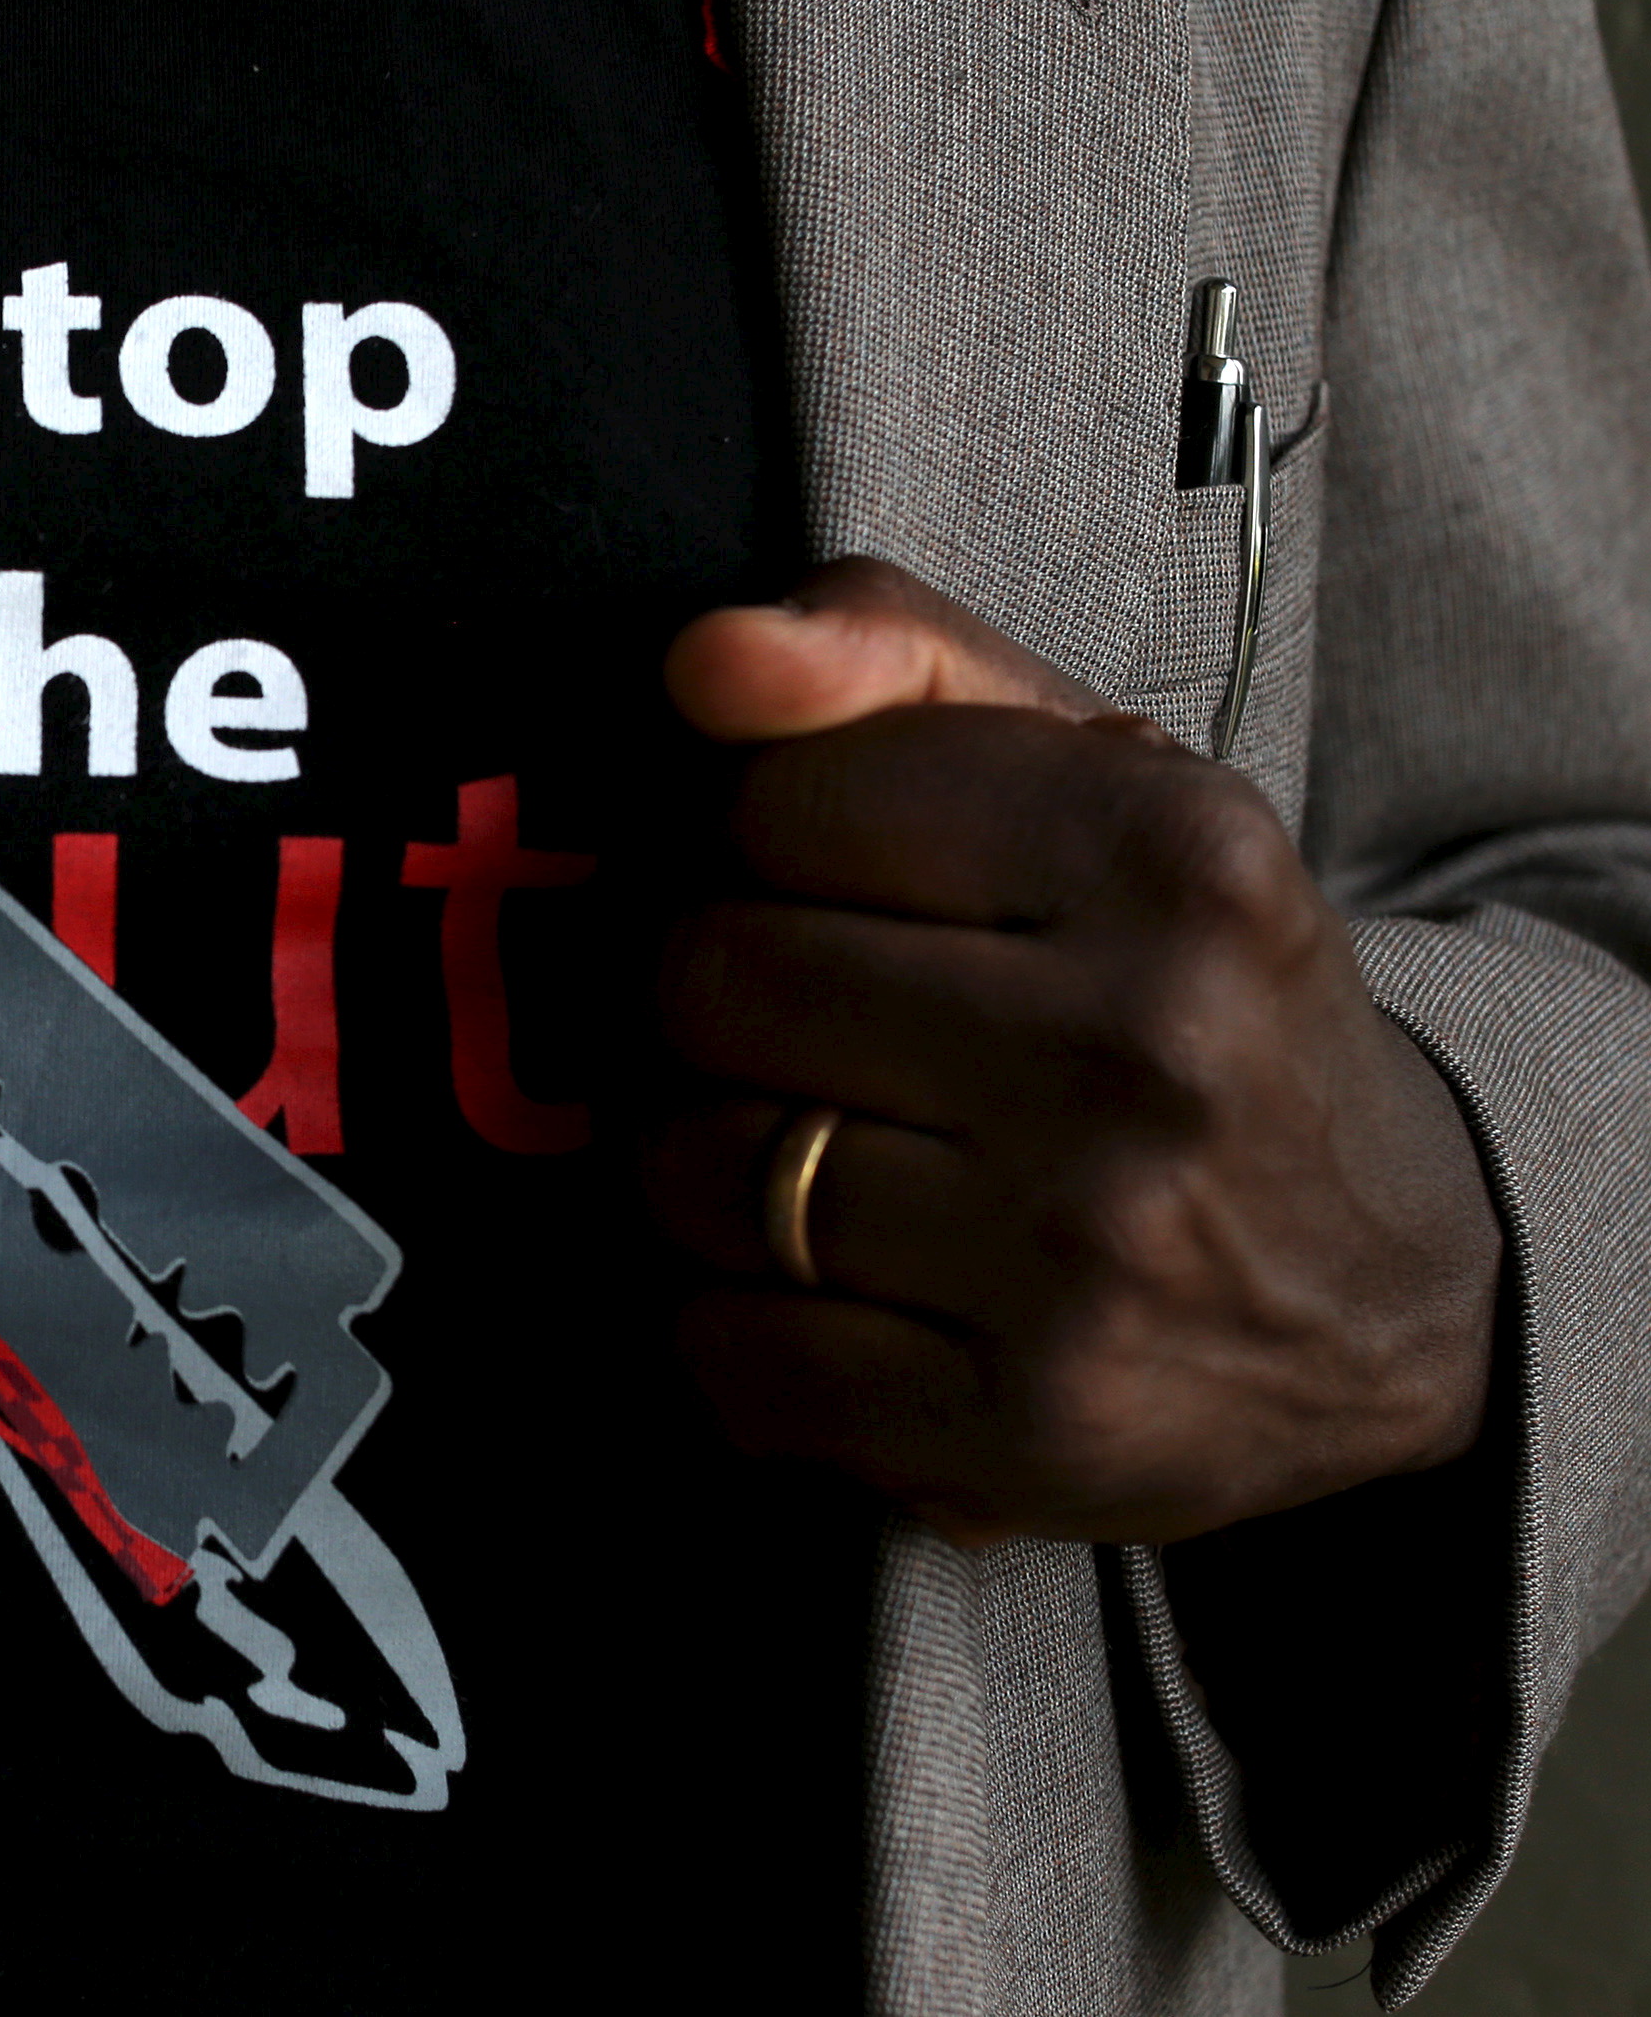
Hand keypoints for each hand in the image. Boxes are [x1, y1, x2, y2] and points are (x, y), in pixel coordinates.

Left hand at [638, 557, 1503, 1545]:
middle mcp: (1139, 1051)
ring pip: (692, 1170)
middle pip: (713, 979)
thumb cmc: (1186, 994)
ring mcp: (1084, 1253)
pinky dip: (728, 1327)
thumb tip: (708, 656)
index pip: (779, 799)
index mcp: (1168, 854)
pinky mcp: (1028, 1426)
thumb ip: (891, 657)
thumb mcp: (1093, 773)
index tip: (826, 883)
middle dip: (711, 1000)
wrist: (1388, 1283)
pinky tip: (818, 1289)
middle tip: (800, 1029)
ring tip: (804, 1153)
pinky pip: (730, 1354)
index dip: (759, 842)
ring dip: (698, 1164)